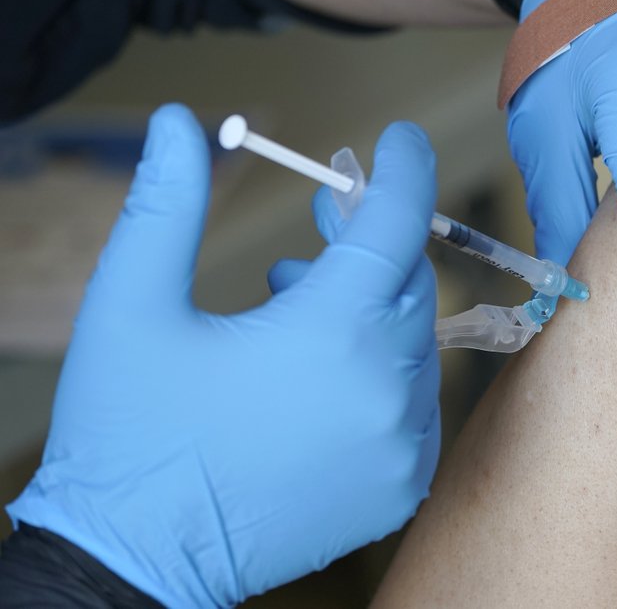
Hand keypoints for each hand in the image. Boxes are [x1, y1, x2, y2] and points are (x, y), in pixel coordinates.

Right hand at [6, 105, 440, 605]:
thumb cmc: (129, 434)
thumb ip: (165, 204)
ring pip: (416, 340)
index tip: (400, 141)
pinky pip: (416, 401)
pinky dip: (383, 370)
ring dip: (368, 309)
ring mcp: (400, 447)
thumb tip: (181, 124)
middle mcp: (385, 391)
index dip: (402, 170)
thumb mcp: (131, 305)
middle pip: (407, 281)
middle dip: (368, 243)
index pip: (396, 223)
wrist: (134, 562)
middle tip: (320, 229)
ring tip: (294, 309)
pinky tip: (322, 375)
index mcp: (329, 335)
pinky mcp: (400, 488)